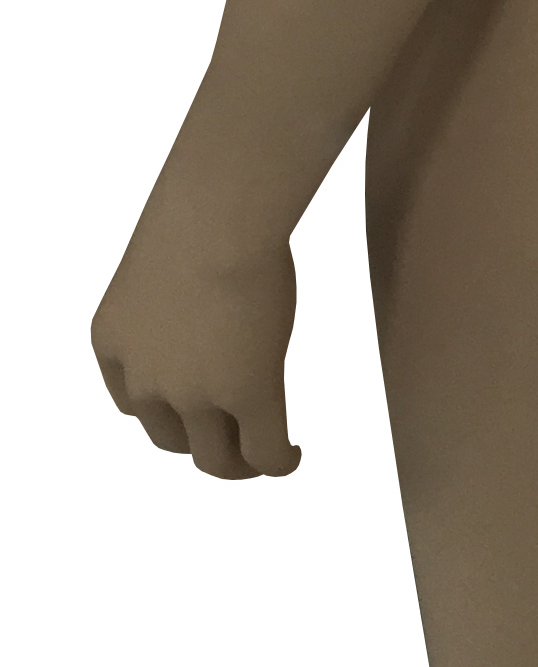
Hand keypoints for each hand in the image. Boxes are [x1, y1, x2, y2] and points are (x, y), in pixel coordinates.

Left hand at [92, 171, 302, 481]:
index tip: (196, 404)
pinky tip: (293, 456)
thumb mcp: (167, 252)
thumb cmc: (200, 203)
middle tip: (233, 442)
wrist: (217, 213)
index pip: (134, 401)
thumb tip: (209, 257)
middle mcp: (144, 380)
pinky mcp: (247, 392)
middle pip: (171, 438)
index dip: (168, 410)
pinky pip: (264, 448)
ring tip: (262, 459)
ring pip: (215, 457)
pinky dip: (278, 460)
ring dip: (239, 463)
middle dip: (203, 443)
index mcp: (115, 342)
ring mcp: (193, 393)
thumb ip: (175, 277)